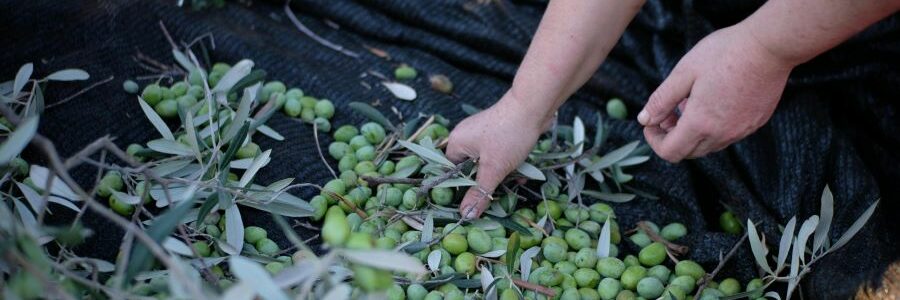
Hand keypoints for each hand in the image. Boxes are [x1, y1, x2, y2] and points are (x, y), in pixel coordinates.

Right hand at [446, 92, 551, 218]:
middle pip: (469, 169)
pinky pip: (497, 155)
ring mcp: (483, 133)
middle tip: (497, 193)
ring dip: (500, 174)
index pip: (449, 172)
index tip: (472, 202)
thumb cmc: (509, 136)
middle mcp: (466, 136)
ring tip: (514, 180)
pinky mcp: (498, 132)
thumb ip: (479, 192)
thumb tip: (466, 215)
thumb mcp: (494, 169)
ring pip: (486, 163)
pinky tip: (521, 172)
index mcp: (457, 143)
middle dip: (485, 182)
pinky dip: (507, 164)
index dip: (459, 189)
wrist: (535, 106)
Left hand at [637, 24, 795, 162]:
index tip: (651, 123)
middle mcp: (723, 134)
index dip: (654, 141)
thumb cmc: (724, 54)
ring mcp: (742, 130)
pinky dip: (713, 127)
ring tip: (690, 102)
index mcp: (701, 123)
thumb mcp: (683, 73)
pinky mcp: (755, 123)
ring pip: (708, 145)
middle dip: (672, 136)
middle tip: (669, 110)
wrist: (770, 46)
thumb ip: (661, 100)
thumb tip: (644, 120)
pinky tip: (712, 101)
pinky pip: (727, 135)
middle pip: (688, 152)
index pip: (670, 152)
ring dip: (692, 132)